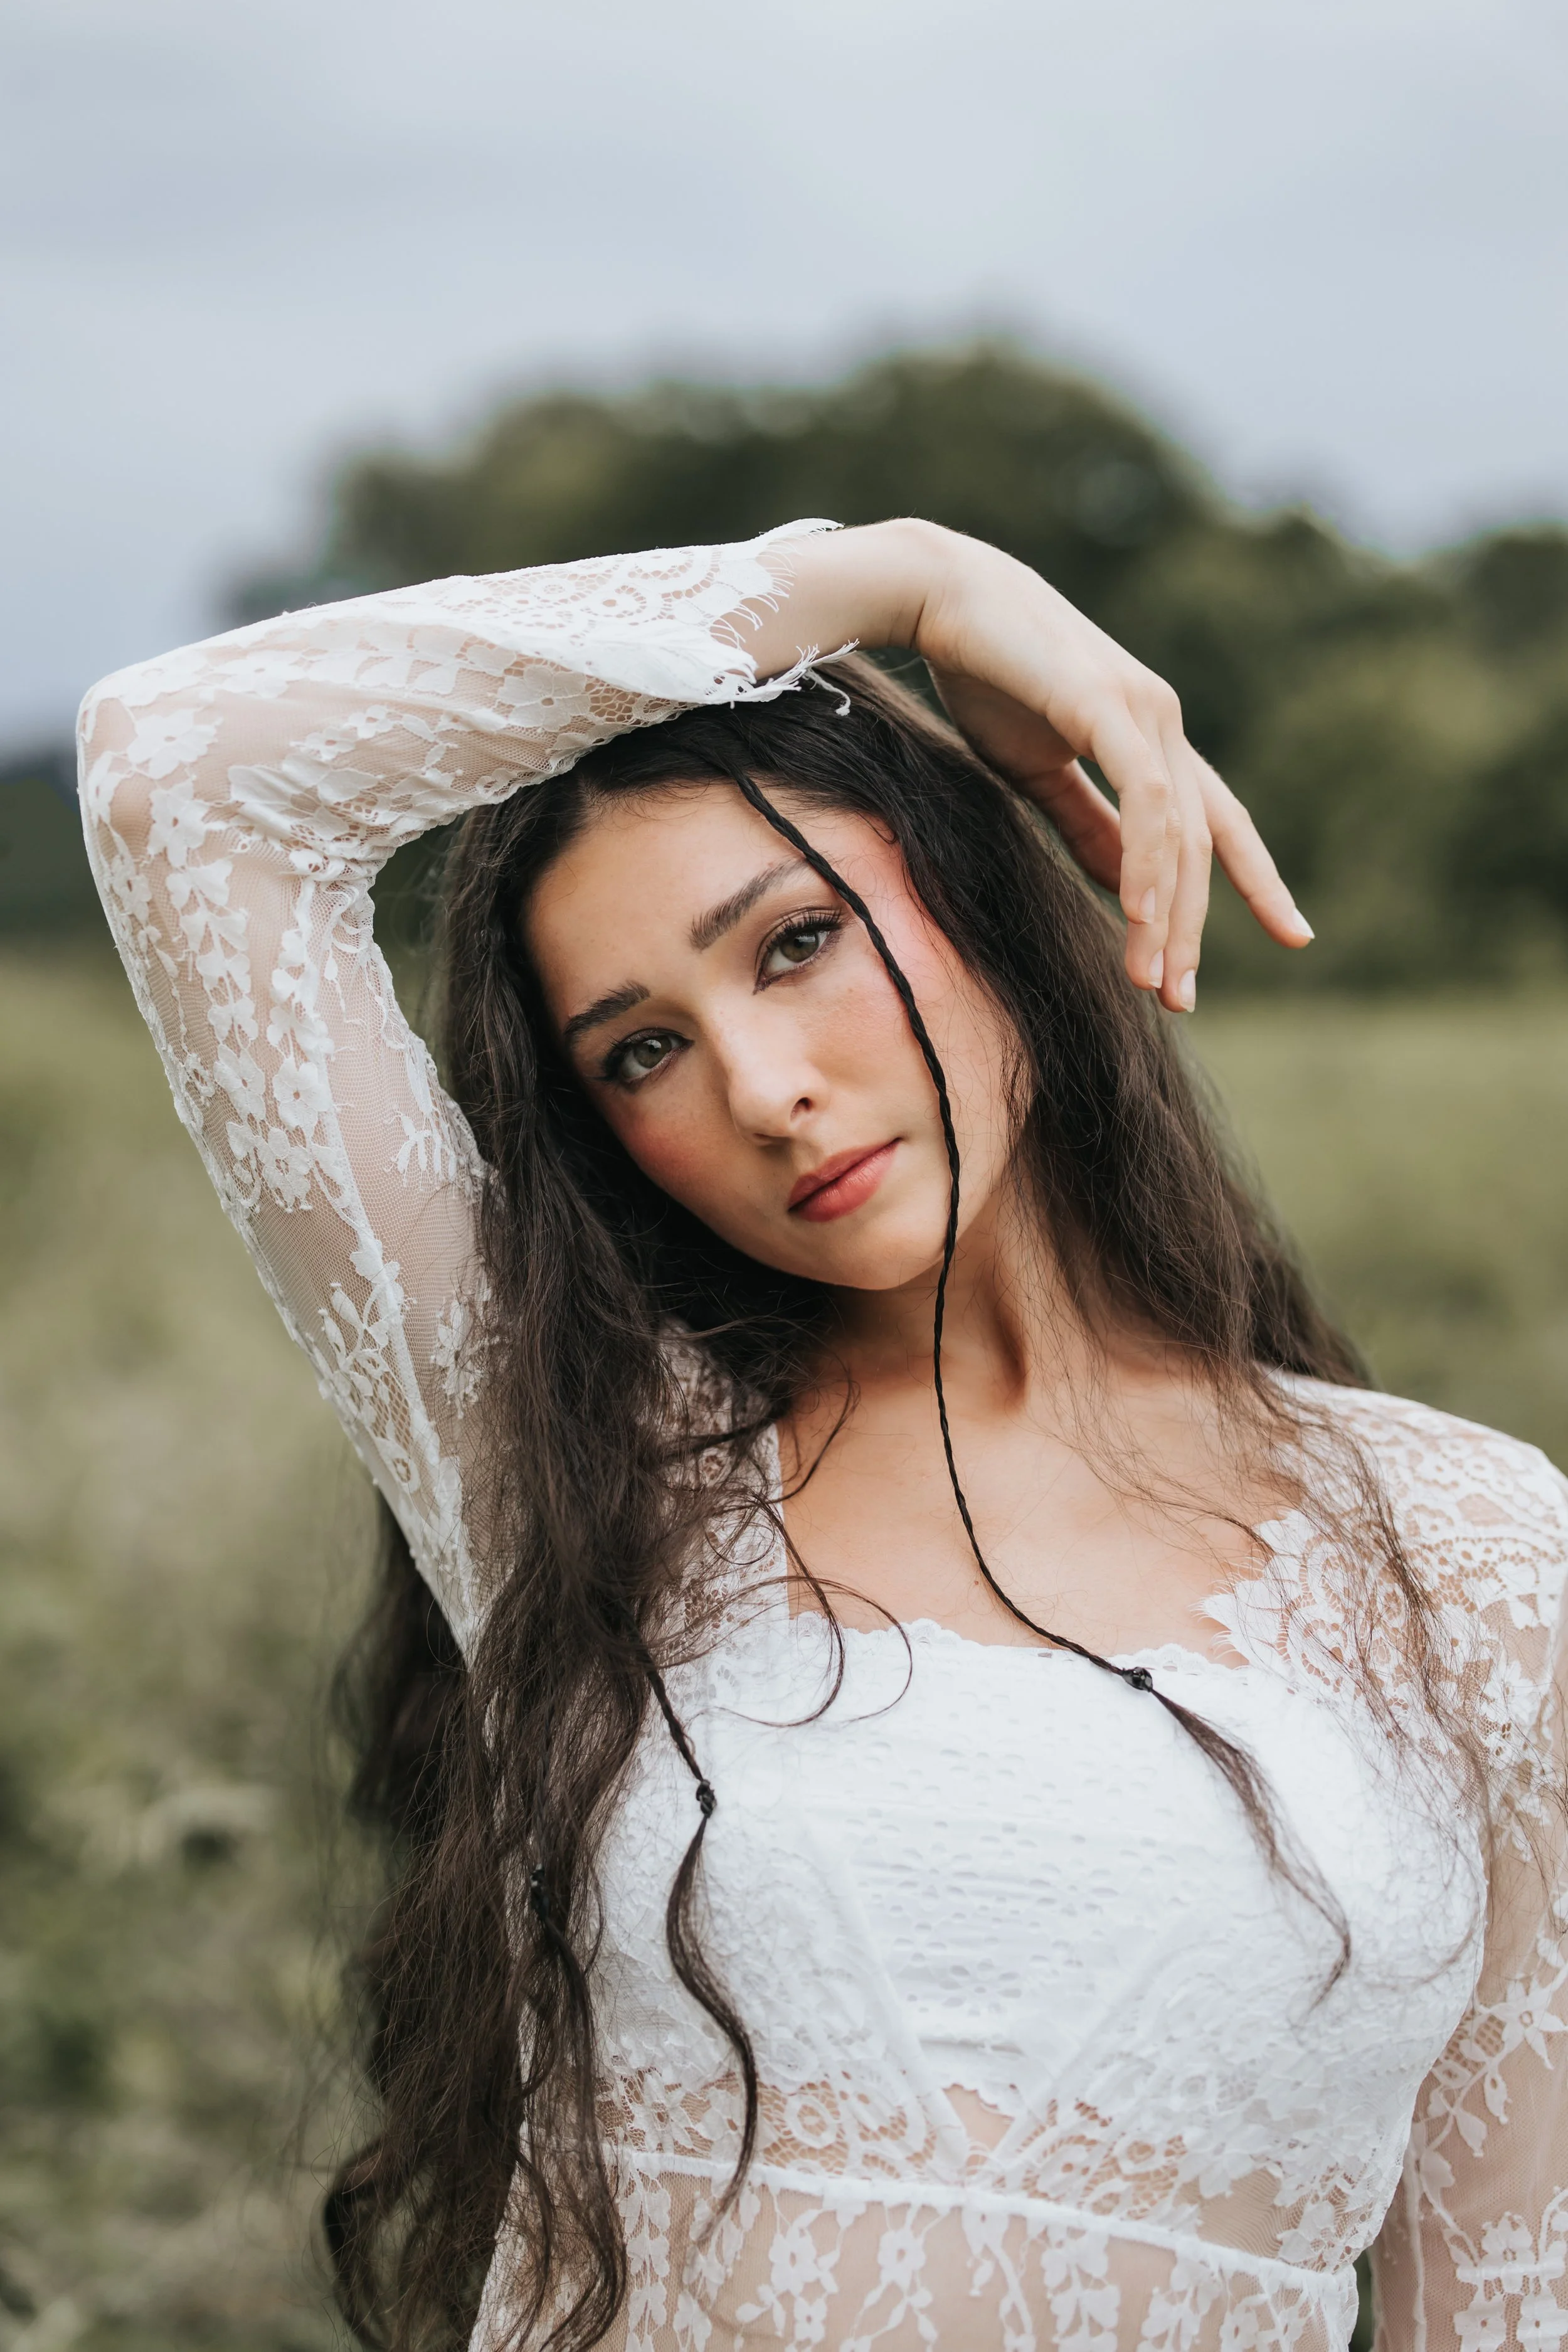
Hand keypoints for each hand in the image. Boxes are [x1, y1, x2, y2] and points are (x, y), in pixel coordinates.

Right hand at [744, 520, 1310, 1012]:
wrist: (943, 597)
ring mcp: (1143, 712)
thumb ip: (1086, 825)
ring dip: (1166, 914)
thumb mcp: (1039, 770)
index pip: (1219, 823)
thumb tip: (1125, 887)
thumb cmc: (987, 676)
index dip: (1258, 880)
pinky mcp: (1109, 706)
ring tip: (1150, 979)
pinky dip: (1147, 860)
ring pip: (1178, 834)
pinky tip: (1140, 913)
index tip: (1292, 933)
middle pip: (1201, 845)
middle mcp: (1163, 723)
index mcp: (1153, 739)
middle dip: (1192, 928)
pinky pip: (1145, 797)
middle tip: (1179, 998)